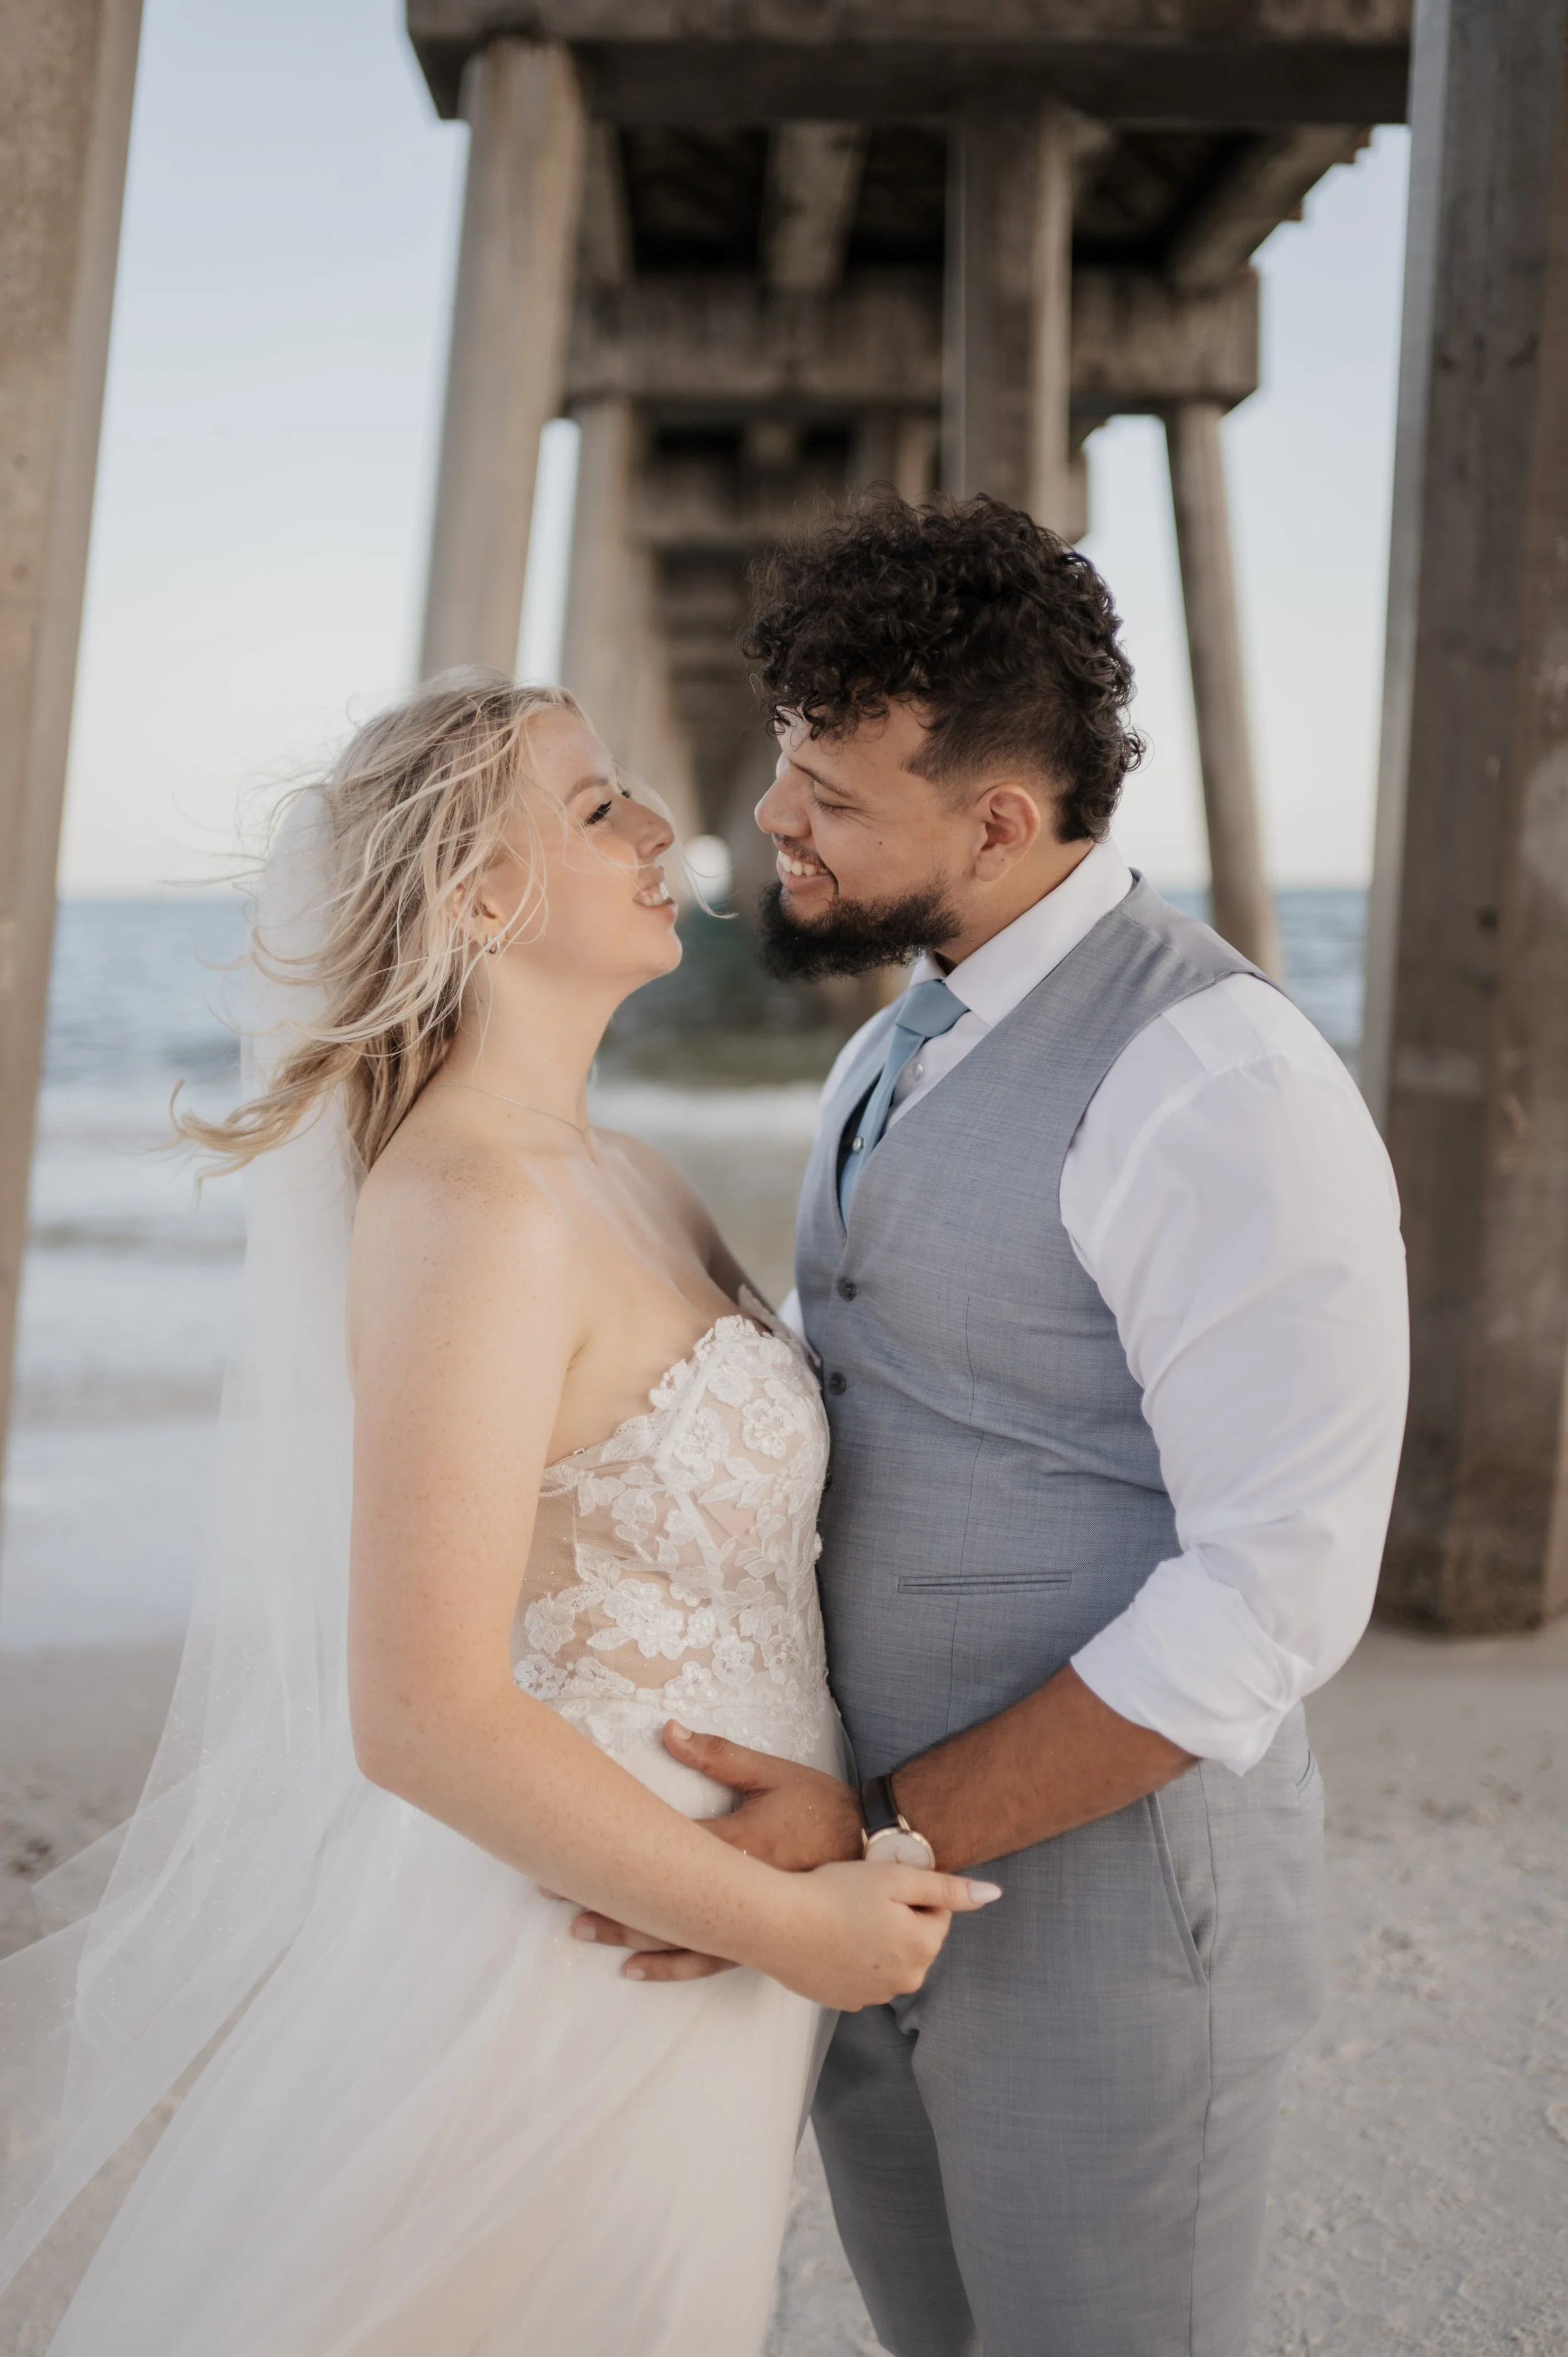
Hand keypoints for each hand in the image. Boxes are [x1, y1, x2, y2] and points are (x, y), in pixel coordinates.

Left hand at [569, 1721, 863, 1979]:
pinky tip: (639, 1968)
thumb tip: (668, 1731)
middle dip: (605, 1897)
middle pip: (660, 1899)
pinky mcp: (758, 1938)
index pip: (665, 1848)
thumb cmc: (822, 1808)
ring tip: (584, 1933)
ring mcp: (748, 1922)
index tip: (572, 1845)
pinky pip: (708, 1959)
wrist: (873, 1852)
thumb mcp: (774, 1775)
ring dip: (628, 1934)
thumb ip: (719, 1756)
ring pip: (677, 1936)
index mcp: (739, 1845)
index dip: (617, 1849)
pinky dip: (670, 1965)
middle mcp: (739, 1891)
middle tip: (554, 1895)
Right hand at [762, 1859, 1000, 2010]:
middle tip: (860, 1901)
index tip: (880, 1888)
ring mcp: (873, 1997)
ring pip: (887, 1959)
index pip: (936, 1913)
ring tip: (841, 1919)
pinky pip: (862, 1976)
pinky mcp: (845, 2001)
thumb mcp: (895, 1878)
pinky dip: (851, 1959)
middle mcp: (904, 1981)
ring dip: (874, 1940)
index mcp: (922, 1948)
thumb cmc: (835, 1893)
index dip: (910, 1894)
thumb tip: (994, 1895)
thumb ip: (947, 1888)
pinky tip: (830, 1941)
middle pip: (914, 1940)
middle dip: (896, 1919)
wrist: (777, 1923)